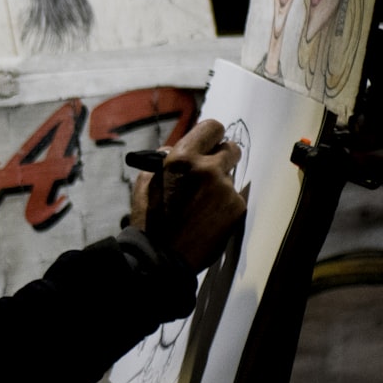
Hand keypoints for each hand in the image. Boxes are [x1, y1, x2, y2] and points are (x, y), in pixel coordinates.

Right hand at [130, 119, 247, 272]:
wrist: (162, 255)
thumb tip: (174, 149)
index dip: (211, 135)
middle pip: (232, 148)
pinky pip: (233, 197)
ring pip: (230, 176)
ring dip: (220, 184)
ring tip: (201, 202)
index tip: (209, 142)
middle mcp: (207, 169)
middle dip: (222, 157)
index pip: (212, 127)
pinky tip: (208, 216)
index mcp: (182, 159)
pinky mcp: (236, 208)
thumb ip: (163, 160)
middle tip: (211, 169)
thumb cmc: (150, 219)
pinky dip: (223, 204)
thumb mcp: (146, 182)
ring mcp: (225, 189)